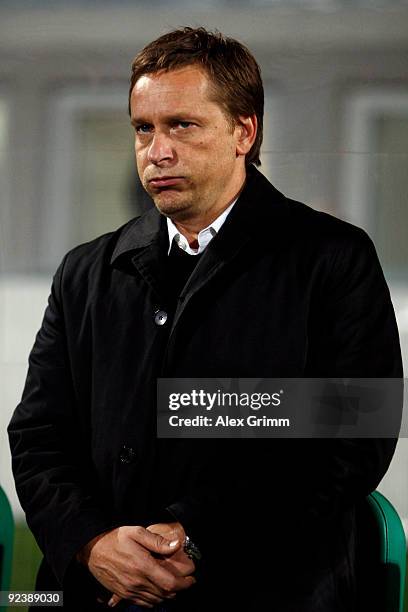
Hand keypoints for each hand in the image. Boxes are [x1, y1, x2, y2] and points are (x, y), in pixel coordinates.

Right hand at [77, 525, 194, 607]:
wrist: (92, 550)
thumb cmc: (115, 539)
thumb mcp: (137, 532)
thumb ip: (157, 541)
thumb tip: (176, 545)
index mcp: (143, 567)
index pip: (170, 584)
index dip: (184, 584)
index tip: (192, 579)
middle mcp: (137, 582)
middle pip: (165, 594)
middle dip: (178, 589)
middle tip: (184, 581)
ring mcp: (129, 591)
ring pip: (155, 600)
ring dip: (166, 595)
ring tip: (172, 585)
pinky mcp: (123, 594)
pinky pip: (143, 603)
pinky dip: (154, 600)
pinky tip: (156, 591)